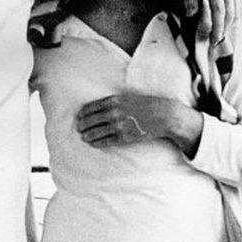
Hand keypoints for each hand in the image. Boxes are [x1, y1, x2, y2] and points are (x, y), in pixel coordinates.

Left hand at [76, 93, 202, 153]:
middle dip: (82, 125)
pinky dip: (96, 142)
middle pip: (90, 120)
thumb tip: (98, 108)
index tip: (79, 116)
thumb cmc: (145, 105)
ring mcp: (119, 125)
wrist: (163, 115)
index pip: (91, 107)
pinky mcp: (124, 137)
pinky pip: (105, 141)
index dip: (82, 113)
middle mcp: (114, 112)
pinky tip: (91, 143)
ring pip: (96, 132)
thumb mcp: (127, 98)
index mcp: (114, 100)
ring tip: (83, 137)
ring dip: (87, 135)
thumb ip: (113, 102)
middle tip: (78, 128)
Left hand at [197, 0, 240, 43]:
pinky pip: (239, 3)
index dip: (218, 28)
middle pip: (230, 14)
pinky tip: (232, 20)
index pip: (220, 13)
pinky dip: (236, 14)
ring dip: (230, 25)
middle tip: (217, 44)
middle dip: (224, 31)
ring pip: (236, 10)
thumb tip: (192, 14)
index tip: (215, 41)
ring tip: (223, 35)